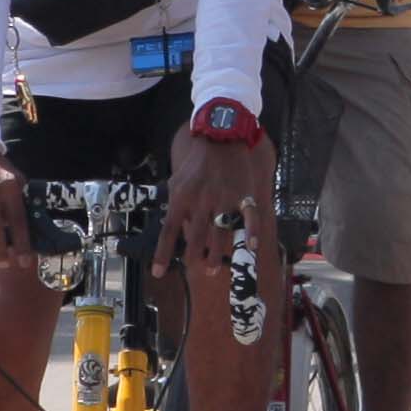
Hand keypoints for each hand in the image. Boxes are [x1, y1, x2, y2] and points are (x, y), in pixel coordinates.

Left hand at [163, 119, 277, 291]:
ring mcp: (224, 199)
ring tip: (213, 269)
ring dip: (216, 254)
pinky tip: (252, 247)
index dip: (163, 254)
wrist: (220, 137)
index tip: (158, 273)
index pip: (169, 231)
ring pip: (220, 233)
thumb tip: (174, 228)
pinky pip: (249, 217)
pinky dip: (252, 233)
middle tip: (197, 269)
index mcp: (182, 198)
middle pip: (196, 237)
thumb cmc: (197, 163)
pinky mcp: (243, 195)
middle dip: (195, 257)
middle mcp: (201, 201)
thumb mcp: (177, 181)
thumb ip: (175, 204)